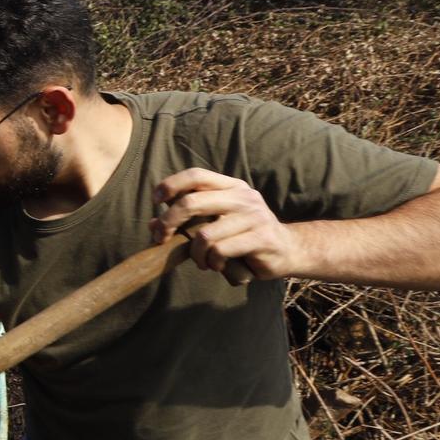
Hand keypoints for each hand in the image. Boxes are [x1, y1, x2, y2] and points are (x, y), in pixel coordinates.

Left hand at [150, 169, 289, 283]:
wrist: (288, 250)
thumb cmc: (243, 236)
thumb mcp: (216, 223)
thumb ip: (188, 220)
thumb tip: (152, 223)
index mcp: (231, 187)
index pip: (196, 175)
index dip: (171, 185)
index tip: (156, 201)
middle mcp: (243, 197)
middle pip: (191, 202)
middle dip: (168, 222)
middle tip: (161, 238)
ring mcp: (254, 216)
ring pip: (203, 235)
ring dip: (195, 253)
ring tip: (201, 261)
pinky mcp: (261, 238)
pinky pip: (220, 250)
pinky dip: (211, 262)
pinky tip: (217, 265)